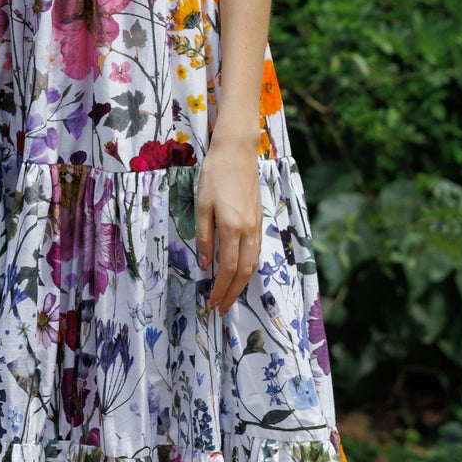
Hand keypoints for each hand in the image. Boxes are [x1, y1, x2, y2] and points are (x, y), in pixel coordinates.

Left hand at [196, 135, 261, 313]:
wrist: (237, 153)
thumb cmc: (215, 175)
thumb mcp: (202, 205)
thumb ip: (205, 236)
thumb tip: (206, 264)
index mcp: (232, 227)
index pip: (227, 268)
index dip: (220, 289)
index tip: (212, 302)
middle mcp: (248, 230)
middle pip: (243, 272)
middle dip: (232, 293)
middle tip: (221, 308)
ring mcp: (256, 225)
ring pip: (253, 263)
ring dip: (241, 283)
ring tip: (230, 297)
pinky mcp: (259, 220)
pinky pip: (256, 251)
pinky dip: (249, 267)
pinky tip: (240, 273)